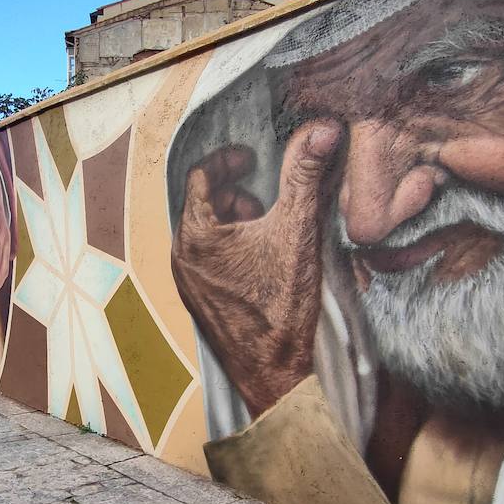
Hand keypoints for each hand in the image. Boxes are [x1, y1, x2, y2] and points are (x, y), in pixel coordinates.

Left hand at [170, 120, 343, 417]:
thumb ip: (305, 175)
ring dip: (233, 220)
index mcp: (195, 236)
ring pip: (204, 233)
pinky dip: (231, 246)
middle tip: (263, 195)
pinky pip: (208, 259)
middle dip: (233, 192)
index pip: (199, 177)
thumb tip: (322, 130)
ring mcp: (188, 283)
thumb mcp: (298, 231)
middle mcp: (182, 259)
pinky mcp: (200, 302)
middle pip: (200, 205)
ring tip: (266, 226)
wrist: (276, 374)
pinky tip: (263, 259)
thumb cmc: (282, 308)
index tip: (250, 158)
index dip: (226, 160)